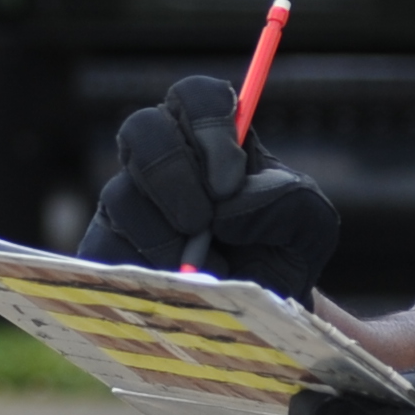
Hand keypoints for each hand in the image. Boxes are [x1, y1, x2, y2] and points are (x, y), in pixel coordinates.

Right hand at [81, 73, 336, 296]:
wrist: (254, 319)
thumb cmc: (280, 259)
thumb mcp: (310, 228)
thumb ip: (288, 201)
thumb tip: (227, 209)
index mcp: (213, 140)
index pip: (195, 95)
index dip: (208, 125)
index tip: (230, 180)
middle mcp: (164, 162)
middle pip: (142, 129)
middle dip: (174, 176)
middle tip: (203, 222)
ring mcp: (128, 203)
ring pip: (121, 195)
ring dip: (165, 238)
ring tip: (204, 271)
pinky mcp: (105, 247)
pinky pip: (104, 247)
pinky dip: (144, 271)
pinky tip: (175, 288)